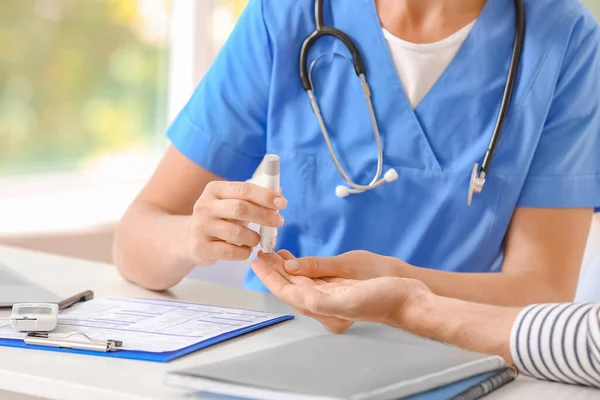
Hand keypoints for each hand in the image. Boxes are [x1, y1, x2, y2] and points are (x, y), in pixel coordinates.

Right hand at [187, 181, 285, 264]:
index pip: (243, 189)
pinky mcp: (200, 247)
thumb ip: (253, 198)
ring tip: (257, 239)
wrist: (191, 239)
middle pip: (240, 208)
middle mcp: (204, 206)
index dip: (265, 196)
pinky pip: (230, 252)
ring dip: (254, 237)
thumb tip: (280, 192)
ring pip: (236, 233)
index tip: (282, 203)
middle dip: (264, 215)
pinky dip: (244, 252)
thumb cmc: (220, 218)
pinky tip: (246, 250)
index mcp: (214, 190)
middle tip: (279, 221)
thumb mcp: (232, 203)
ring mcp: (200, 227)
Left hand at [252, 251, 429, 329]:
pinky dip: (302, 266)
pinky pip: (314, 276)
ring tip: (273, 252)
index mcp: (323, 308)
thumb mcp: (349, 300)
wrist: (410, 299)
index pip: (287, 292)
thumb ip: (319, 299)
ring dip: (286, 267)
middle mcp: (324, 304)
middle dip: (274, 270)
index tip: (256, 262)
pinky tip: (296, 259)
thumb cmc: (384, 300)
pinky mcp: (342, 286)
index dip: (270, 278)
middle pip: (291, 286)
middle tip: (261, 252)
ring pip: (301, 281)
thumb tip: (292, 289)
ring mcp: (333, 295)